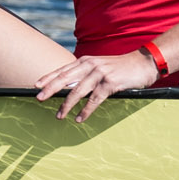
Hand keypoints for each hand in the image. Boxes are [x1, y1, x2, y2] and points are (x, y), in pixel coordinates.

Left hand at [32, 47, 161, 121]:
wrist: (143, 63)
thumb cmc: (119, 67)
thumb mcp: (99, 66)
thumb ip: (85, 73)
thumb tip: (68, 86)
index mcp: (85, 61)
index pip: (63, 70)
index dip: (48, 77)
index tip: (35, 85)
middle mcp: (90, 65)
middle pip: (65, 78)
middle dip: (50, 89)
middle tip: (38, 98)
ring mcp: (100, 73)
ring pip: (78, 91)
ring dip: (67, 105)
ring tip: (58, 115)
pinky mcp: (110, 83)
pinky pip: (94, 100)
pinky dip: (86, 110)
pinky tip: (79, 118)